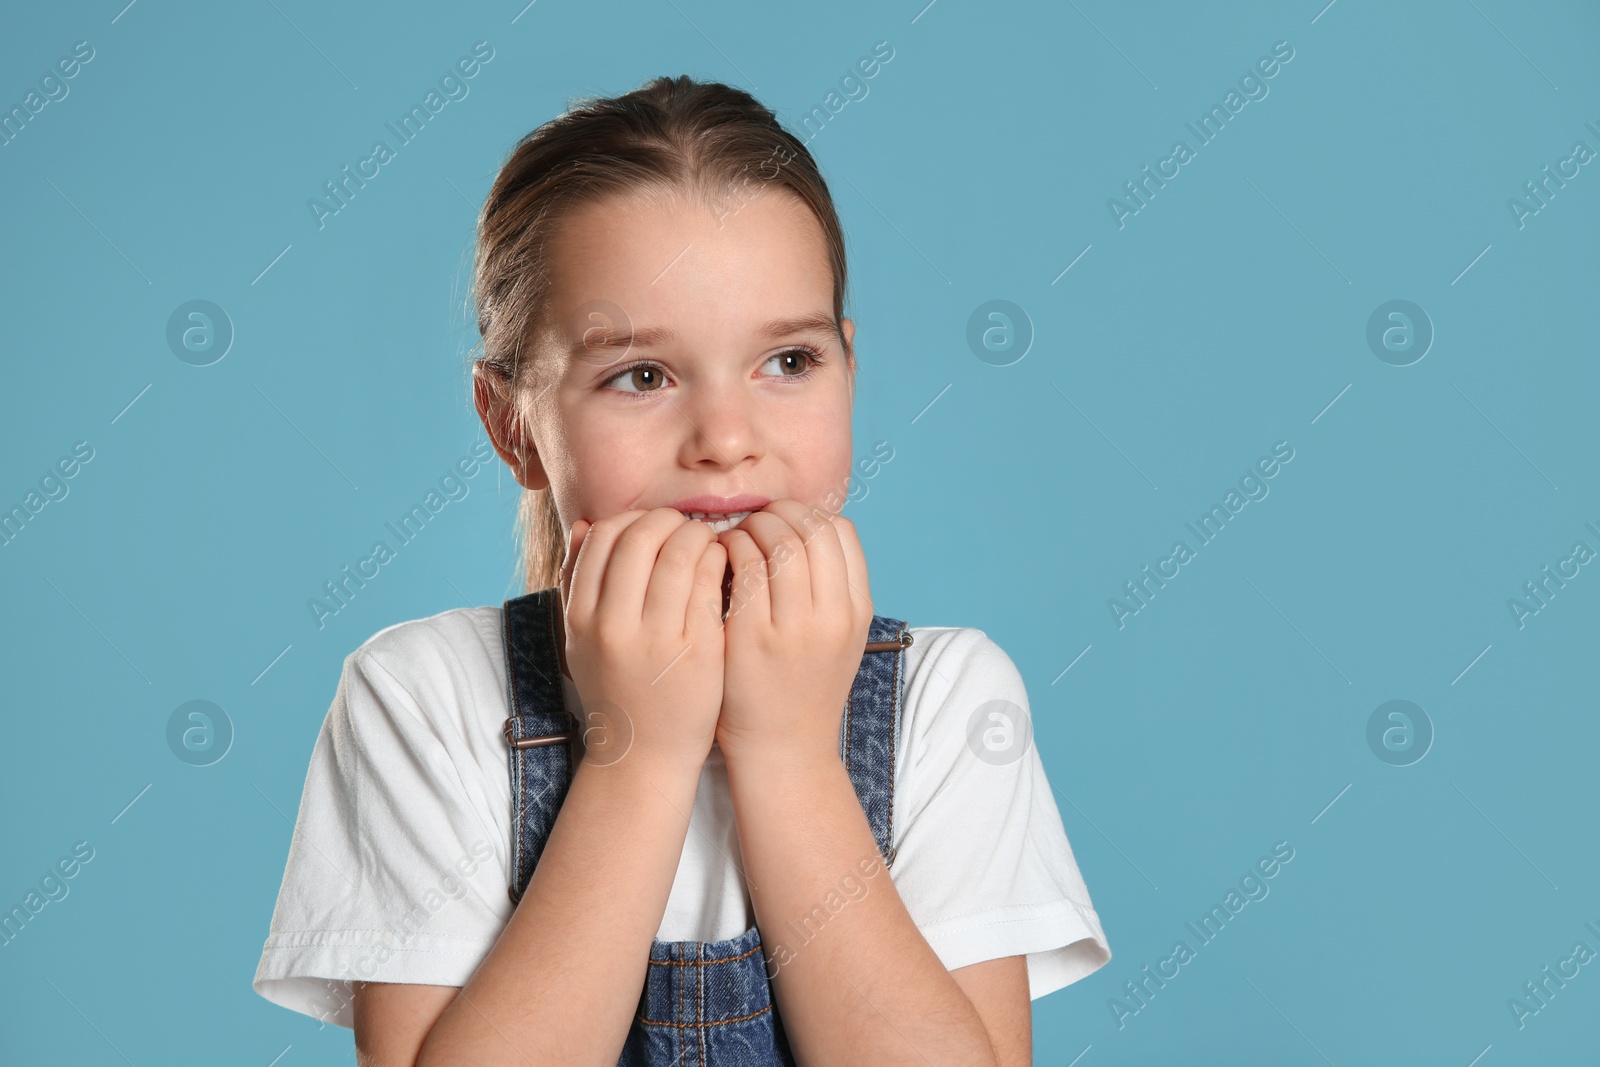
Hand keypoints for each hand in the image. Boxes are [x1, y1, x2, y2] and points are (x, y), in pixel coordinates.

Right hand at [558, 508, 727, 772]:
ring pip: (680, 553)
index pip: (602, 536)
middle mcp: (614, 626)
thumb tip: (583, 523)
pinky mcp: (699, 650)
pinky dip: (719, 562)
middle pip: (641, 537)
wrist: (644, 754)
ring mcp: (658, 639)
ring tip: (707, 544)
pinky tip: (723, 566)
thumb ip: (578, 582)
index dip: (632, 520)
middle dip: (669, 521)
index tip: (651, 528)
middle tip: (685, 528)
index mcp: (581, 617)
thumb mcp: (583, 638)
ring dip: (699, 536)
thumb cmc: (618, 687)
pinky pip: (711, 583)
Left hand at [713, 500, 872, 762]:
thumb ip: (830, 587)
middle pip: (811, 528)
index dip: (807, 514)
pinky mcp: (755, 637)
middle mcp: (834, 615)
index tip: (783, 521)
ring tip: (735, 539)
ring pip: (779, 541)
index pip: (840, 530)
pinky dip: (730, 550)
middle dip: (777, 514)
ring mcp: (796, 627)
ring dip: (751, 528)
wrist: (784, 750)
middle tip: (753, 523)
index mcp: (857, 610)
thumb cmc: (801, 688)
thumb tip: (803, 528)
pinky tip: (718, 560)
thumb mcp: (837, 637)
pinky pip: (745, 568)